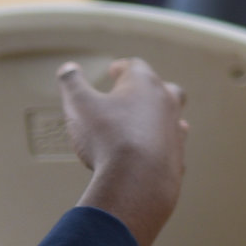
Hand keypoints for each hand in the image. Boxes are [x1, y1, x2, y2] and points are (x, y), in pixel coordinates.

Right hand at [60, 58, 186, 245]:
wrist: (138, 179)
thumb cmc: (108, 137)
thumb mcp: (79, 105)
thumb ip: (72, 84)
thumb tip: (67, 68)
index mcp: (145, 84)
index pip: (135, 67)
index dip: (122, 68)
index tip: (115, 70)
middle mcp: (166, 102)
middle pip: (163, 88)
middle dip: (147, 90)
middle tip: (133, 94)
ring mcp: (175, 129)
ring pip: (171, 116)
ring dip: (157, 117)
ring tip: (144, 121)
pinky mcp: (177, 156)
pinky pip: (171, 145)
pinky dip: (161, 145)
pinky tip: (153, 150)